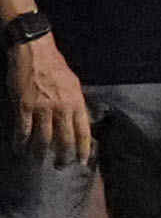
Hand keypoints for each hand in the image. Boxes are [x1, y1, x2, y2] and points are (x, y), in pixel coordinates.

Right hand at [2, 40, 72, 167]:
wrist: (35, 51)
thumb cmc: (55, 67)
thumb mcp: (73, 85)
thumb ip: (76, 104)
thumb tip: (79, 121)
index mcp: (76, 103)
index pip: (83, 132)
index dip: (84, 149)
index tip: (83, 161)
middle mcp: (61, 108)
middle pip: (64, 140)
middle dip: (63, 156)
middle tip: (60, 166)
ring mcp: (42, 108)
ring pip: (43, 139)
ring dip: (40, 153)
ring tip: (38, 160)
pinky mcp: (23, 106)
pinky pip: (23, 130)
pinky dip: (20, 142)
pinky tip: (19, 149)